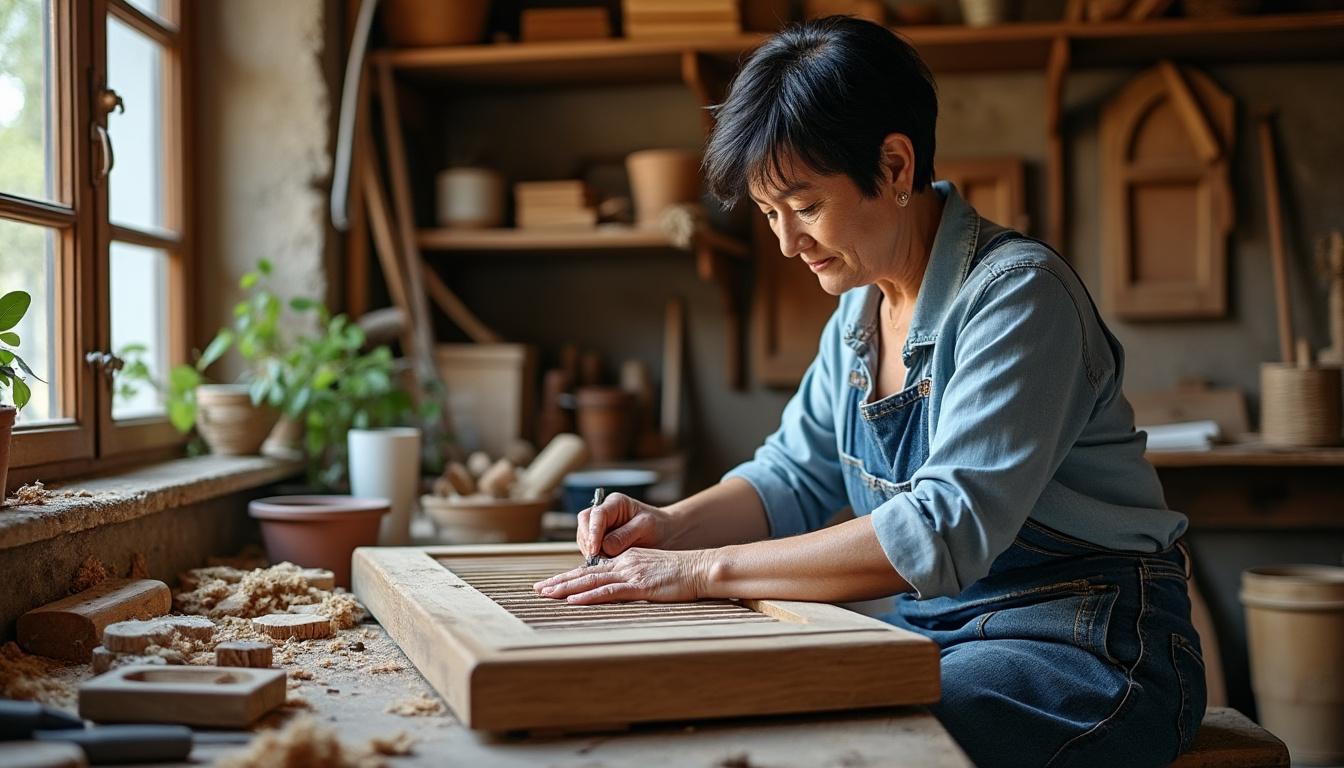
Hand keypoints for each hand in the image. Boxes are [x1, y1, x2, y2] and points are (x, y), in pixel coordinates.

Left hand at [533, 548, 711, 603]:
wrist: (701, 568)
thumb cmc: (682, 574)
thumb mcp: (653, 572)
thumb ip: (634, 578)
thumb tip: (619, 589)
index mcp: (626, 560)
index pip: (592, 569)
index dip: (569, 577)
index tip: (550, 584)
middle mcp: (623, 563)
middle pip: (585, 573)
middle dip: (559, 582)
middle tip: (538, 589)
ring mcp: (631, 573)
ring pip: (591, 581)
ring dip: (566, 588)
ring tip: (546, 594)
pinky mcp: (640, 586)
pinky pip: (609, 591)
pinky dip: (589, 596)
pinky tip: (573, 601)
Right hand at [577, 493, 672, 558]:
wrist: (665, 534)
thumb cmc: (658, 526)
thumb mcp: (645, 527)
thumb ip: (626, 535)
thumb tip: (605, 546)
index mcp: (615, 503)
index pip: (597, 514)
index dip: (593, 532)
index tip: (595, 549)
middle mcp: (604, 512)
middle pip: (584, 524)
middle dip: (588, 542)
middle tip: (596, 560)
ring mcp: (600, 526)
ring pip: (584, 537)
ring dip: (590, 551)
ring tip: (604, 564)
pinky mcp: (600, 540)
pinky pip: (590, 548)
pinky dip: (594, 557)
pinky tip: (604, 565)